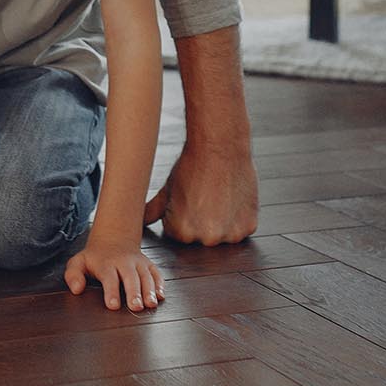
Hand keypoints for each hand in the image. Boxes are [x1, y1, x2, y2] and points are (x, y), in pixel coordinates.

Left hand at [64, 235, 164, 311]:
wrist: (113, 239)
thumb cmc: (94, 258)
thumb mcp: (78, 263)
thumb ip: (73, 275)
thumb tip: (76, 290)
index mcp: (106, 263)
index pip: (109, 277)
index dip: (111, 291)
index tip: (113, 305)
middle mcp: (124, 262)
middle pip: (130, 277)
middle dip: (134, 292)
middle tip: (136, 307)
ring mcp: (138, 263)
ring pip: (146, 276)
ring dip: (150, 290)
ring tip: (151, 304)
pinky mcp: (149, 265)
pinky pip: (156, 273)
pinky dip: (160, 284)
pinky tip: (161, 296)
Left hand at [143, 137, 259, 244]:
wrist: (220, 146)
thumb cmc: (190, 167)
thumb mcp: (166, 191)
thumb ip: (151, 212)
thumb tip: (137, 222)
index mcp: (181, 232)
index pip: (178, 234)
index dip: (181, 216)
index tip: (188, 199)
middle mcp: (206, 238)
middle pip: (200, 237)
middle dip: (201, 221)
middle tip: (204, 196)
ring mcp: (229, 235)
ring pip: (222, 235)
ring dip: (220, 222)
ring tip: (217, 197)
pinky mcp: (249, 227)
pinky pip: (240, 229)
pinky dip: (238, 218)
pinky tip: (231, 198)